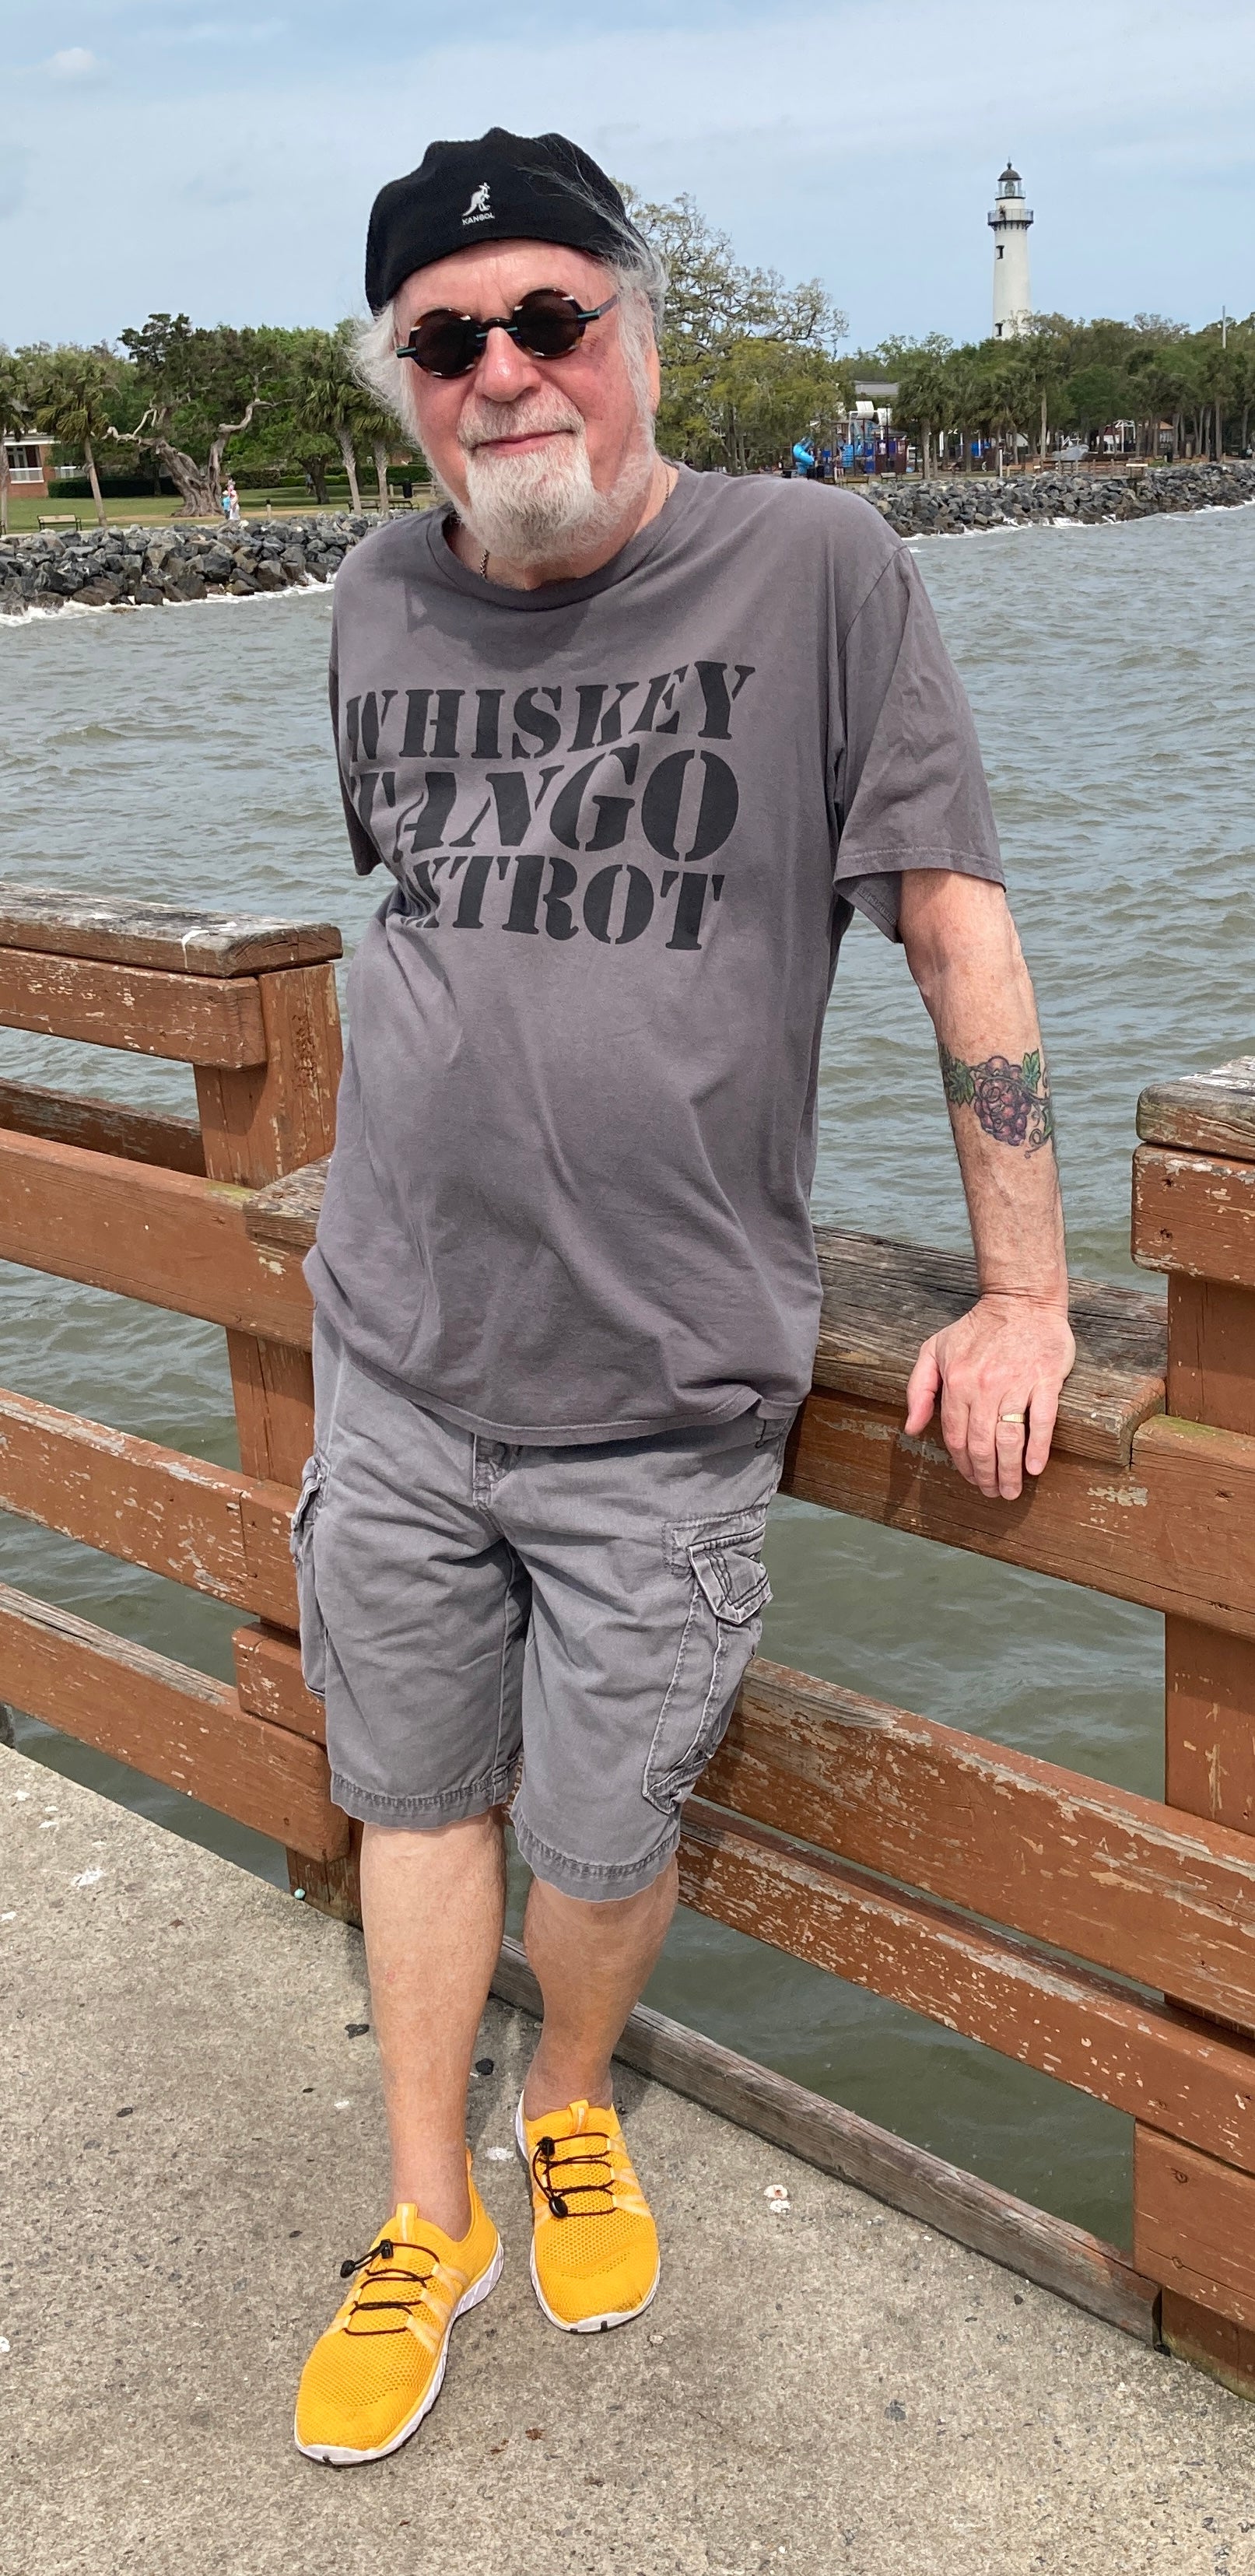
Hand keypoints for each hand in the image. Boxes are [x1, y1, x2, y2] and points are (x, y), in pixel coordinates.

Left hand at [903, 1293, 1075, 1500]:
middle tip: (992, 1494)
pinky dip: (1037, 1448)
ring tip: (1011, 1491)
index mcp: (957, 1382)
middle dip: (985, 1475)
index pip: (955, 1435)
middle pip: (981, 1444)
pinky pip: (1041, 1421)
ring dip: (1009, 1472)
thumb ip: (919, 1389)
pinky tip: (1034, 1467)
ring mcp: (1016, 1383)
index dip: (962, 1463)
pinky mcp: (1045, 1379)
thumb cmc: (977, 1328)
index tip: (970, 1478)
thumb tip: (911, 1428)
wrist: (1020, 1300)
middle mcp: (984, 1386)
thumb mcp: (935, 1350)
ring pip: (1009, 1439)